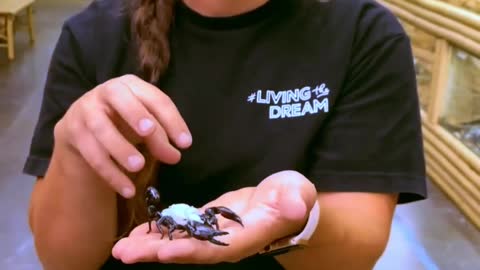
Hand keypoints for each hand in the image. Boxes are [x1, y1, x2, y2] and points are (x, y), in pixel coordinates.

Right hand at [54, 75, 191, 197]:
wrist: (83, 128)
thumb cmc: (124, 122)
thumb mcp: (144, 124)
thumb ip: (160, 136)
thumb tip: (174, 155)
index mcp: (132, 85)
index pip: (155, 98)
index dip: (171, 119)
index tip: (186, 144)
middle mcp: (106, 91)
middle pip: (120, 98)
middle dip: (136, 114)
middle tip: (150, 133)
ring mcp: (86, 110)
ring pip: (101, 128)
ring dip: (121, 148)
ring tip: (139, 166)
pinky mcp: (72, 131)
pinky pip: (91, 153)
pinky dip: (111, 173)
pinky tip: (128, 189)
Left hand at [111, 170, 317, 263]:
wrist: (286, 199)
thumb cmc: (293, 196)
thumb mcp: (297, 194)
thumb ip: (293, 201)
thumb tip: (294, 205)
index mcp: (245, 237)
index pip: (216, 249)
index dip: (191, 251)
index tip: (164, 251)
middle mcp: (225, 242)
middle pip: (188, 251)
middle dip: (156, 253)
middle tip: (123, 254)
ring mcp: (213, 234)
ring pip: (179, 241)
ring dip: (149, 245)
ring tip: (121, 247)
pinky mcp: (207, 222)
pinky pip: (180, 229)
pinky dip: (159, 231)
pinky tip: (138, 232)